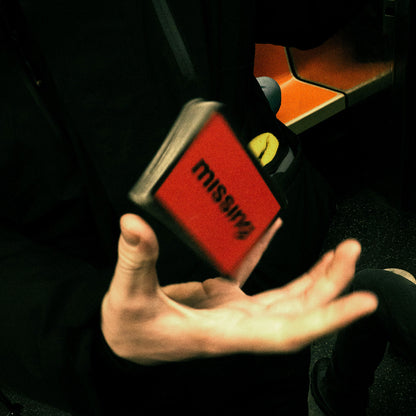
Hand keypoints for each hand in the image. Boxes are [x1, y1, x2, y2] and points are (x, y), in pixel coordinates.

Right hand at [101, 214, 377, 364]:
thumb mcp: (128, 297)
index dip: (327, 318)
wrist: (125, 342)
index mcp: (223, 332)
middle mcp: (239, 325)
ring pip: (287, 298)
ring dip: (315, 278)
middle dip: (331, 284)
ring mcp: (235, 312)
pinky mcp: (226, 298)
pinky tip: (277, 233)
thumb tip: (133, 223)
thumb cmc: (129, 331)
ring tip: (338, 252)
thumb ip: (134, 259)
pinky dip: (272, 257)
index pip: (288, 332)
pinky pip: (258, 277)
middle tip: (351, 251)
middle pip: (298, 310)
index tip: (362, 301)